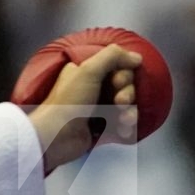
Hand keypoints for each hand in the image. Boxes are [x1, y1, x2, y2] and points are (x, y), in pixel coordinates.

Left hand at [25, 44, 141, 172]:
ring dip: (130, 111)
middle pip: (125, 86)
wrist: (56, 137)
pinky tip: (123, 130)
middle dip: (127, 94)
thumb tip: (137, 57)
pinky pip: (123, 122)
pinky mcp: (103, 127)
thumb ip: (113, 56)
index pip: (117, 67)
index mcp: (87, 71)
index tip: (118, 81)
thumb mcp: (88, 71)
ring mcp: (99, 108)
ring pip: (127, 105)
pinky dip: (126, 126)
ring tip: (123, 119)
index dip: (123, 74)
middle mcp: (93, 87)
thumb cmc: (70, 102)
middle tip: (119, 101)